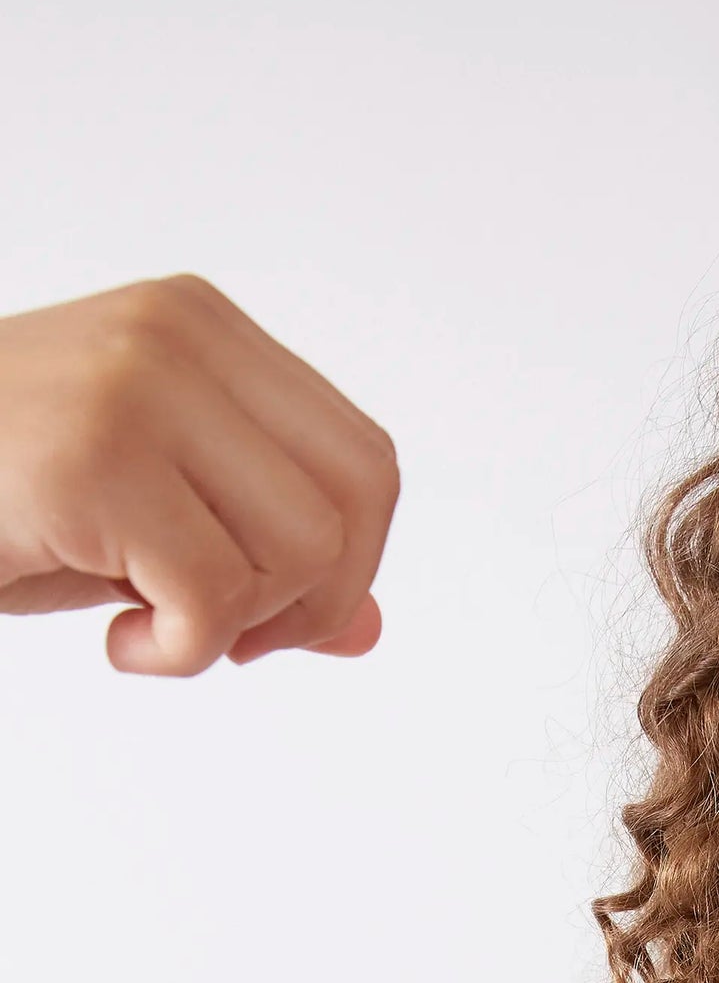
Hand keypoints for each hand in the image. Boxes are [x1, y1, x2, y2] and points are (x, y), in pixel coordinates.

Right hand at [0, 273, 399, 675]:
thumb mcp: (149, 527)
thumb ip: (262, 560)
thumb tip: (363, 630)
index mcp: (202, 329)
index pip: (362, 462)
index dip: (345, 563)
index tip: (263, 611)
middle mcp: (178, 337)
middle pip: (356, 503)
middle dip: (309, 602)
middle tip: (223, 635)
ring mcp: (134, 389)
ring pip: (300, 552)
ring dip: (233, 626)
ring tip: (145, 620)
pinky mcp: (91, 463)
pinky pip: (216, 599)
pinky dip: (177, 653)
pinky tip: (114, 639)